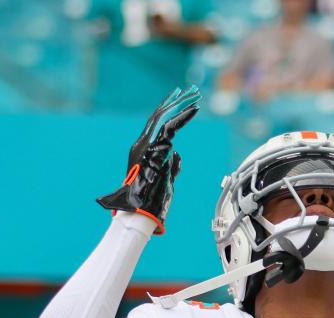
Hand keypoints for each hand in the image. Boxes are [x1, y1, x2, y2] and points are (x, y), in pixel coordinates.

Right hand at [96, 86, 199, 233]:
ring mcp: (147, 145)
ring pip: (165, 118)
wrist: (138, 210)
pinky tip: (195, 109)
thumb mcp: (166, 180)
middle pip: (161, 117)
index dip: (172, 113)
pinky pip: (171, 127)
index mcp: (144, 151)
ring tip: (195, 94)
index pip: (158, 126)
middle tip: (189, 90)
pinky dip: (184, 117)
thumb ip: (171, 167)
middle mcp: (143, 144)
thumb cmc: (149, 201)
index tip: (184, 103)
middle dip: (176, 102)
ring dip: (182, 105)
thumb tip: (177, 155)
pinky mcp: (154, 148)